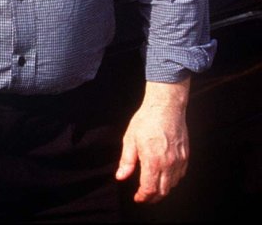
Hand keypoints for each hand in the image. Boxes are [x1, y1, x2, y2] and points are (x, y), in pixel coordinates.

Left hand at [115, 79, 190, 202]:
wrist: (165, 107)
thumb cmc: (146, 121)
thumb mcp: (130, 139)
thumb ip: (126, 161)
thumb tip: (120, 177)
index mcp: (153, 161)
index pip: (149, 188)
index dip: (143, 197)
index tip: (137, 198)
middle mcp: (169, 164)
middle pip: (163, 191)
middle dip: (153, 198)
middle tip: (144, 197)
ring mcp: (179, 160)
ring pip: (173, 184)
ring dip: (163, 190)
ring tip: (153, 189)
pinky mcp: (186, 156)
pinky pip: (181, 175)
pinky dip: (173, 180)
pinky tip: (165, 178)